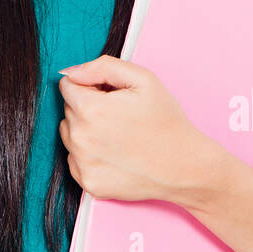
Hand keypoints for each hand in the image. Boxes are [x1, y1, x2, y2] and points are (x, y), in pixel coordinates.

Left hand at [58, 55, 230, 203]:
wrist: (185, 167)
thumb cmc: (166, 120)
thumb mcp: (143, 79)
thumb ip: (102, 66)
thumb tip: (70, 72)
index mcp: (90, 109)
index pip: (67, 85)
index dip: (90, 86)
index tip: (110, 95)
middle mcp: (80, 138)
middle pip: (68, 109)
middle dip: (87, 106)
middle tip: (119, 116)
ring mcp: (83, 164)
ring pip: (68, 134)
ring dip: (85, 130)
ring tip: (117, 135)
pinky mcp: (89, 184)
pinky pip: (75, 160)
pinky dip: (89, 155)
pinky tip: (114, 154)